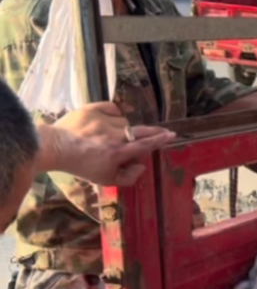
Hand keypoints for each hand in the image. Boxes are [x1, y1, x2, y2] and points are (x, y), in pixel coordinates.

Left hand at [39, 102, 175, 185]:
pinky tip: (110, 118)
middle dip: (155, 131)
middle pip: (141, 131)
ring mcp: (103, 120)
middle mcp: (114, 135)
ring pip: (124, 122)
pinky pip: (111, 107)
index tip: (172, 135)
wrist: (53, 148)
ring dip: (123, 128)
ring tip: (111, 135)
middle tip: (163, 131)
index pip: (145, 145)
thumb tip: (142, 165)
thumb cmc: (80, 166)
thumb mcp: (105, 180)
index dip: (160, 140)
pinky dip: (114, 112)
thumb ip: (129, 177)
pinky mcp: (92, 109)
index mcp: (118, 153)